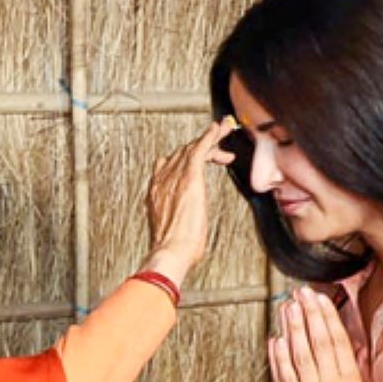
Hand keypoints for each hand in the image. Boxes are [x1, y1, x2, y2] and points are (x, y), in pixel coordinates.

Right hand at [141, 119, 236, 286]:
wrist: (170, 252)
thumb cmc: (173, 250)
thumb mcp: (173, 231)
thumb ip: (178, 221)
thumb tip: (186, 227)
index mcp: (157, 192)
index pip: (170, 165)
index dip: (186, 158)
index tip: (201, 159)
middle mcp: (162, 180)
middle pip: (182, 153)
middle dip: (203, 147)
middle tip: (220, 146)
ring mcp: (174, 177)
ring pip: (192, 148)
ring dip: (211, 138)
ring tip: (225, 129)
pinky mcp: (189, 177)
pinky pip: (200, 149)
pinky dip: (209, 136)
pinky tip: (219, 129)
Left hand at [269, 285, 374, 381]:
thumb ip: (363, 373)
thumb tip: (362, 348)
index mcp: (351, 381)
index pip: (337, 340)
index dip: (327, 316)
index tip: (320, 297)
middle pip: (317, 341)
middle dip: (308, 314)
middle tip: (300, 292)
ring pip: (299, 355)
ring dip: (292, 328)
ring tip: (287, 307)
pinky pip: (285, 379)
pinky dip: (279, 358)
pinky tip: (275, 340)